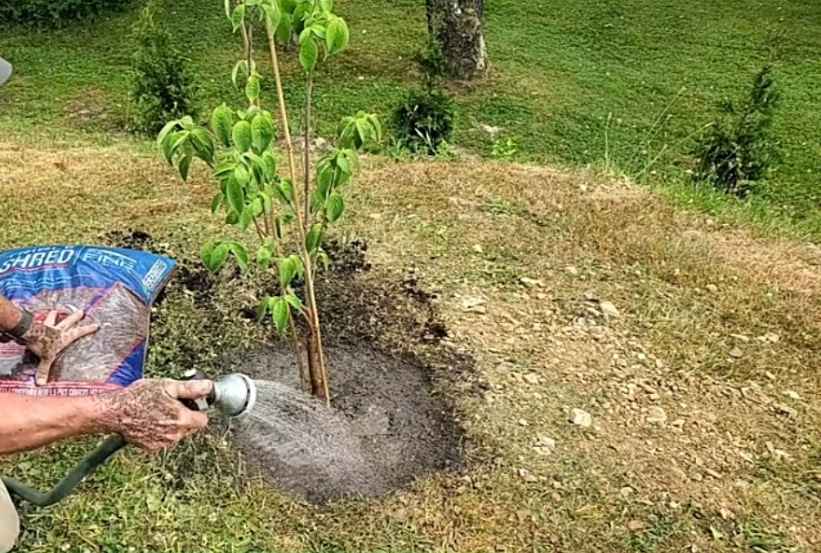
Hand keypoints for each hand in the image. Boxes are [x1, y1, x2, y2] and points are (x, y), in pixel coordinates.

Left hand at [23, 308, 99, 384]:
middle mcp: (57, 330)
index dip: (87, 329)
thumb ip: (44, 370)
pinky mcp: (38, 324)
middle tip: (81, 312)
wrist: (29, 333)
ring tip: (56, 311)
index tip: (96, 325)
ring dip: (54, 315)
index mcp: (63, 337)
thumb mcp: (45, 358)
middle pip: (68, 322)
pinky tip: (35, 317)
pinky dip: (38, 319)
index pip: (78, 333)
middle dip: (75, 317)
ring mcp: (47, 326)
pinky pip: (39, 321)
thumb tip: (41, 384)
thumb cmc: (41, 344)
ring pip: (53, 319)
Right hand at [96, 379, 212, 451]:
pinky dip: (161, 432)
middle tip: (171, 405)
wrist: (115, 411)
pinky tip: (151, 421)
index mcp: (182, 420)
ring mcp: (163, 443)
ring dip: (173, 425)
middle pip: (191, 427)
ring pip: (178, 434)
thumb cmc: (139, 396)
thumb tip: (209, 387)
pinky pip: (164, 440)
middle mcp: (174, 435)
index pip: (203, 420)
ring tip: (158, 412)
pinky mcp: (152, 448)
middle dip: (186, 417)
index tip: (189, 404)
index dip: (197, 410)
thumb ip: (191, 389)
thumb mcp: (168, 386)